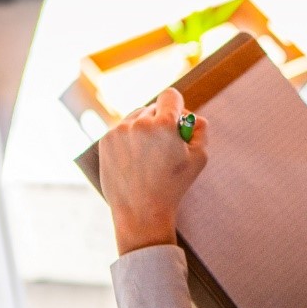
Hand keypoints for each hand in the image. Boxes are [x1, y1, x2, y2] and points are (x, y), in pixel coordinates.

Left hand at [100, 87, 207, 254]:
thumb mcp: (199, 158)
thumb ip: (200, 130)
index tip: (178, 120)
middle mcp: (139, 123)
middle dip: (162, 122)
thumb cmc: (174, 186)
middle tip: (166, 147)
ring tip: (149, 156)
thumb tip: (192, 116)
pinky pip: (123, 129)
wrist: (140, 211)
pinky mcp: (105, 140)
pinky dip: (130, 139)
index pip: (171, 96)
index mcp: (164, 125)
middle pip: (155, 107)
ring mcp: (119, 131)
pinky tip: (135, 160)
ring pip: (137, 117)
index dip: (178, 107)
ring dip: (145, 129)